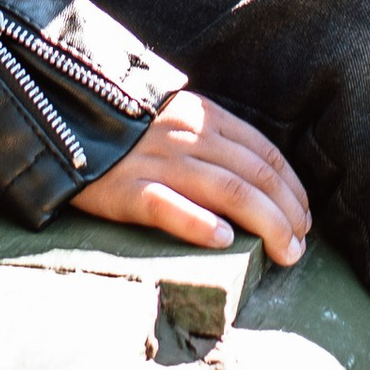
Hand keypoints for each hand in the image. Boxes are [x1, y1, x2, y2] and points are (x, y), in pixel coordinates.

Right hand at [73, 88, 309, 262]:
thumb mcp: (178, 122)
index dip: (293, 189)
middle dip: (288, 216)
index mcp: (204, 116)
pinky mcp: (127, 189)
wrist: (64, 125)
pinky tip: (223, 240)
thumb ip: (215, 142)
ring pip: (229, 192)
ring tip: (284, 253)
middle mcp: (187, 135)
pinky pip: (168, 207)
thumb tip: (264, 185)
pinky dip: (199, 223)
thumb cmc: (131, 134)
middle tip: (300, 248)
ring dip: (267, 226)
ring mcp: (158, 162)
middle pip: (255, 177)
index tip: (305, 218)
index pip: (265, 153)